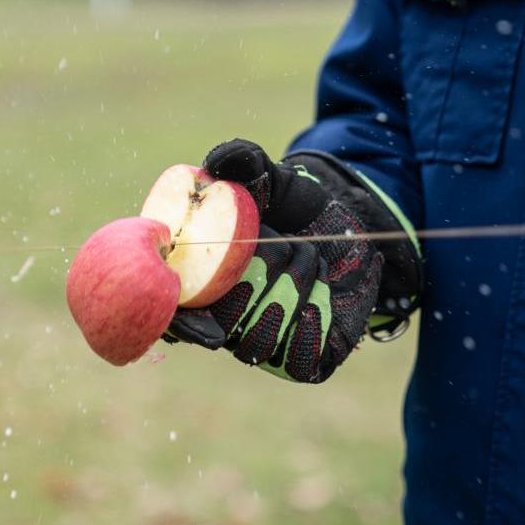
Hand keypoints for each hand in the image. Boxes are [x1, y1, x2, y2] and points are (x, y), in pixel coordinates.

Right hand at [164, 139, 421, 382]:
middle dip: (258, 277)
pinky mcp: (299, 362)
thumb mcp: (271, 178)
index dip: (182, 325)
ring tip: (309, 257)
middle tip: (284, 244)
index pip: (173, 318)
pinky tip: (322, 287)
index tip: (204, 327)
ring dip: (290, 289)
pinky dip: (312, 316)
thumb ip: (243, 162)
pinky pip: (297, 357)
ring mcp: (259, 344)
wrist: (351, 228)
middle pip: (222, 325)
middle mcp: (223, 321)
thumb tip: (217, 162)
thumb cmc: (297, 206)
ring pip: (259, 340)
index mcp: (200, 283)